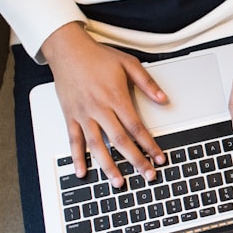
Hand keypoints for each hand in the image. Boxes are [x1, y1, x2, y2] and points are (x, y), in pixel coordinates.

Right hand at [41, 22, 167, 186]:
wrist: (67, 49)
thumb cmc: (97, 56)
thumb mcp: (129, 64)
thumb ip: (148, 84)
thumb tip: (164, 100)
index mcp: (115, 97)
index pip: (136, 127)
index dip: (149, 145)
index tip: (159, 157)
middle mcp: (99, 108)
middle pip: (120, 141)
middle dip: (135, 160)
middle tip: (147, 175)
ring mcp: (83, 114)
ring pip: (96, 145)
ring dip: (108, 166)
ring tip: (118, 182)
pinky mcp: (70, 116)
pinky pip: (73, 140)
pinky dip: (77, 157)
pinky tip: (83, 172)